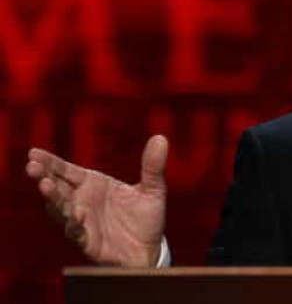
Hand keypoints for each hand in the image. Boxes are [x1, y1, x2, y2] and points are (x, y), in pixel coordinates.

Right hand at [25, 135, 168, 266]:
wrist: (150, 250)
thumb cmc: (146, 218)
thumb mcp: (153, 189)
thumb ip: (153, 165)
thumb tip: (161, 138)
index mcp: (94, 185)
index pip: (67, 171)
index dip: (51, 162)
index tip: (34, 153)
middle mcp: (83, 201)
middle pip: (57, 187)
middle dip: (44, 176)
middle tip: (33, 167)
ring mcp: (83, 222)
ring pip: (61, 209)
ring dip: (53, 198)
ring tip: (46, 185)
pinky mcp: (88, 241)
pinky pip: (76, 232)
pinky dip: (74, 223)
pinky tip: (75, 214)